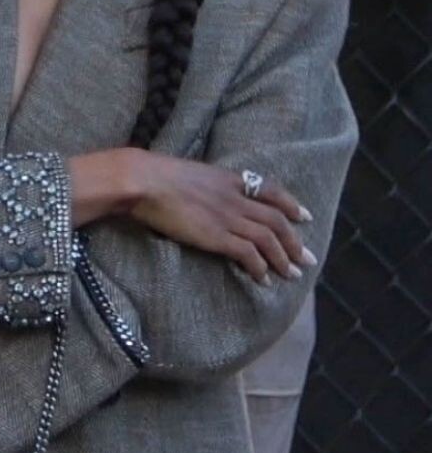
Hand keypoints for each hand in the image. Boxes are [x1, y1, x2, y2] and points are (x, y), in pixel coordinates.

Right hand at [128, 152, 314, 283]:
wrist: (145, 180)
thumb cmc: (156, 176)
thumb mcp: (190, 174)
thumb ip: (205, 186)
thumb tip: (205, 197)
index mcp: (229, 179)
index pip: (271, 190)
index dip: (291, 204)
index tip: (304, 217)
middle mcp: (234, 198)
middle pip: (276, 221)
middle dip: (295, 242)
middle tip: (308, 259)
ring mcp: (227, 217)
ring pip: (268, 239)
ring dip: (283, 258)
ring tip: (291, 274)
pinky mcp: (216, 235)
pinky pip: (248, 254)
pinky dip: (259, 267)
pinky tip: (263, 279)